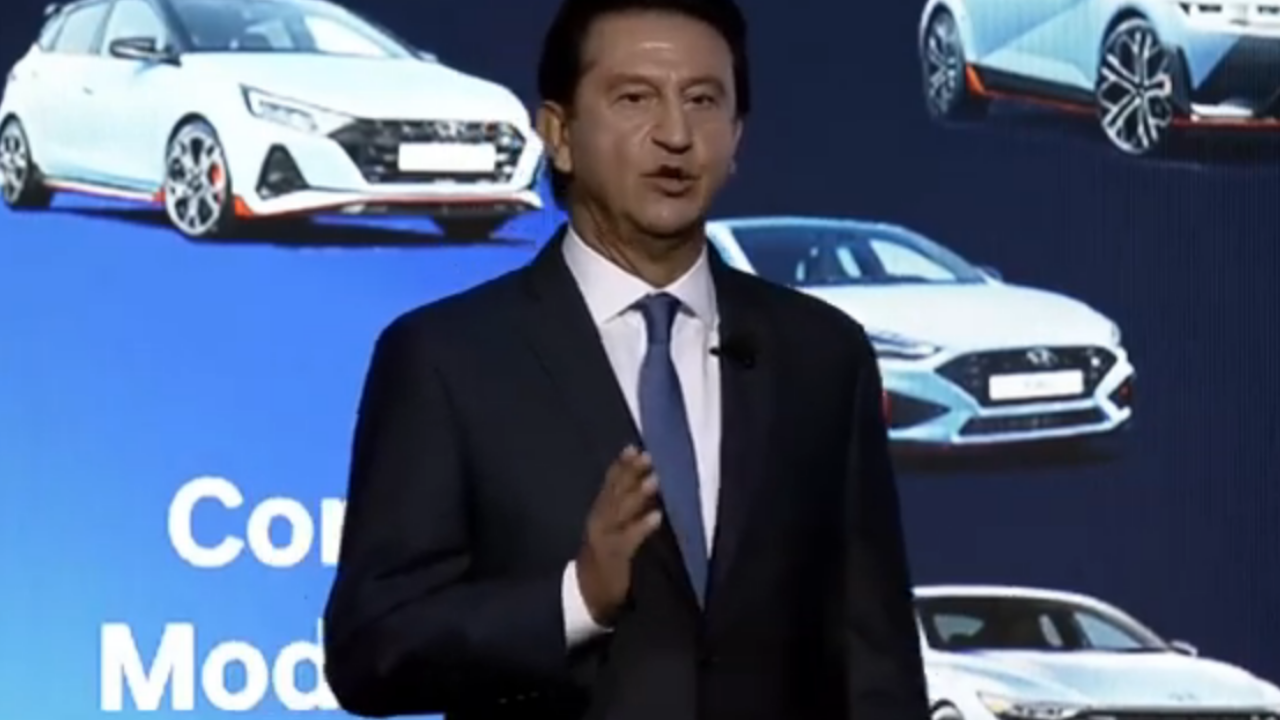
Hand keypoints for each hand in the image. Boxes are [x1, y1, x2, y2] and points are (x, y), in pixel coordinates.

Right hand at [576, 445, 662, 625]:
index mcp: (597, 514)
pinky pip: (630, 539)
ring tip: (654, 480)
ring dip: (638, 495)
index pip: (609, 485)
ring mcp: (605, 539)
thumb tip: (642, 485)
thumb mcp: (606, 532)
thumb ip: (619, 511)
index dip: (621, 466)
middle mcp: (599, 522)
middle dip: (630, 473)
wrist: (584, 597)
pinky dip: (642, 527)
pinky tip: (657, 517)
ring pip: (621, 512)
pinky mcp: (614, 557)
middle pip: (615, 493)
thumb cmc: (601, 561)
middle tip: (647, 456)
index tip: (633, 447)